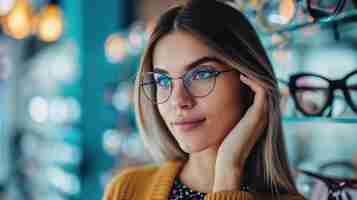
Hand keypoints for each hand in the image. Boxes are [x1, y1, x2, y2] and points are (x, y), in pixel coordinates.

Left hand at [213, 74, 268, 190]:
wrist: (228, 161)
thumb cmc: (224, 146)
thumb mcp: (226, 126)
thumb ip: (227, 117)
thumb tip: (215, 107)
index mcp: (256, 117)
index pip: (258, 93)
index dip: (250, 81)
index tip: (237, 72)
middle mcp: (262, 115)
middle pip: (263, 87)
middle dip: (253, 75)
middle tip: (239, 65)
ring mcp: (262, 114)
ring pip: (265, 86)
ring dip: (253, 75)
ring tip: (239, 67)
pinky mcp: (258, 114)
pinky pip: (261, 90)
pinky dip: (253, 81)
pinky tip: (240, 76)